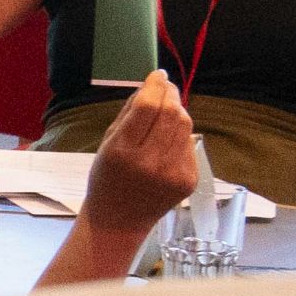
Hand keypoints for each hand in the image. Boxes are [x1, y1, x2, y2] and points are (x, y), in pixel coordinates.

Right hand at [84, 70, 206, 240]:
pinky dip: (180, 136)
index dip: (155, 86)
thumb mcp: (106, 143)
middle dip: (170, 95)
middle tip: (165, 87)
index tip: (158, 75)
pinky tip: (168, 140)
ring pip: (185, 127)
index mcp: (122, 152)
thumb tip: (152, 85)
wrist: (119, 220)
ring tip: (167, 111)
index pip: (146, 108)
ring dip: (178, 112)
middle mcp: (150, 163)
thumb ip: (129, 113)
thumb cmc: (107, 178)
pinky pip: (189, 145)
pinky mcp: (189, 180)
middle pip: (172, 114)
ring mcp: (173, 174)